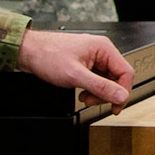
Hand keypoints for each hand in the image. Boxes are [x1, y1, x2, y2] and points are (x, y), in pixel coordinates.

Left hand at [18, 30, 134, 109]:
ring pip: (107, 80)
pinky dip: (91, 89)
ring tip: (83, 97)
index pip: (126, 72)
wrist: (28, 52)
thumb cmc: (47, 55)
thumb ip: (100, 87)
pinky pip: (97, 79)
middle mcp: (101, 51)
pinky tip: (81, 92)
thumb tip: (121, 96)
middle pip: (117, 78)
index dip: (122, 92)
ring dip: (97, 93)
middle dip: (106, 94)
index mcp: (104, 48)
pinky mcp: (86, 63)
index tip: (115, 106)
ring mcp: (94, 57)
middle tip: (92, 102)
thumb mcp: (75, 76)